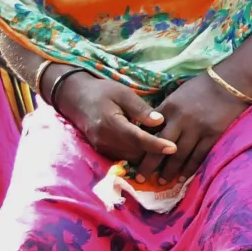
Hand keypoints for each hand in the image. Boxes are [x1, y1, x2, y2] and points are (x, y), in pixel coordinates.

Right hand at [54, 72, 176, 166]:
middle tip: (175, 144)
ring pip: (131, 158)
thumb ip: (141, 108)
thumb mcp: (123, 93)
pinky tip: (149, 146)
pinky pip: (124, 157)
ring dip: (147, 155)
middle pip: (136, 152)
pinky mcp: (102, 151)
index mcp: (110, 124)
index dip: (156, 145)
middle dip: (155, 152)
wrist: (76, 98)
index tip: (174, 148)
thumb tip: (160, 121)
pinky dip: (137, 154)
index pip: (137, 139)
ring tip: (164, 146)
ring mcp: (102, 148)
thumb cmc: (102, 92)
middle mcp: (104, 140)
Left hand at [143, 73, 249, 183]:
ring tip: (161, 182)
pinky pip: (199, 156)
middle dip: (149, 164)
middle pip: (160, 146)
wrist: (232, 82)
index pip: (150, 130)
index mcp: (169, 108)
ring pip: (179, 155)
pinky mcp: (213, 135)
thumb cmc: (202, 88)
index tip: (132, 158)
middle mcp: (181, 120)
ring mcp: (198, 129)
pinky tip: (182, 178)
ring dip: (169, 171)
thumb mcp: (177, 95)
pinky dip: (189, 169)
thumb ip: (165, 112)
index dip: (140, 146)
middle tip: (140, 177)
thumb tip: (151, 129)